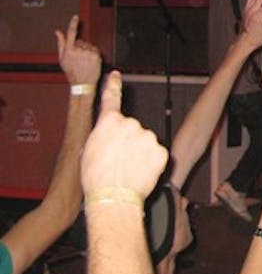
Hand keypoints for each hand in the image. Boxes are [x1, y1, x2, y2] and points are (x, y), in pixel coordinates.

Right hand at [57, 14, 100, 84]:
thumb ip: (61, 43)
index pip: (71, 33)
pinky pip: (94, 49)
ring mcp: (88, 52)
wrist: (83, 83)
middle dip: (79, 47)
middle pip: (80, 41)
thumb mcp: (62, 59)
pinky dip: (93, 53)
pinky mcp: (96, 55)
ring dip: (86, 50)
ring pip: (88, 45)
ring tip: (84, 62)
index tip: (76, 17)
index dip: (73, 24)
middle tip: (78, 59)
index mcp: (69, 50)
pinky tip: (90, 61)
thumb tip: (58, 31)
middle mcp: (79, 49)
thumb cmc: (71, 72)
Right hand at [80, 71, 167, 199]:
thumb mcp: (88, 150)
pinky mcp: (161, 151)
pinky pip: (156, 154)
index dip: (113, 85)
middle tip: (118, 161)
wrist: (114, 198)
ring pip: (145, 142)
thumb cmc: (95, 178)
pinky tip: (141, 173)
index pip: (111, 99)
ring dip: (139, 153)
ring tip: (128, 170)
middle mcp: (131, 124)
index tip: (116, 75)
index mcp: (109, 122)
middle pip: (131, 129)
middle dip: (127, 141)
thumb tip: (108, 134)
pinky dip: (151, 162)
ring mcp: (148, 136)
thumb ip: (102, 136)